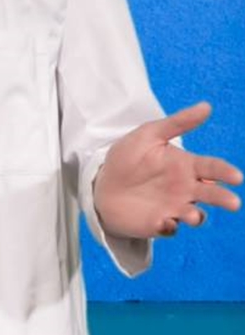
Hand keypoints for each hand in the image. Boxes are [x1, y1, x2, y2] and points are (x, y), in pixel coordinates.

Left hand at [93, 101, 241, 239]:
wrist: (103, 183)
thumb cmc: (129, 157)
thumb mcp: (149, 134)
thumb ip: (177, 123)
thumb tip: (207, 106)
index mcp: (186, 166)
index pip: (212, 168)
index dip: (225, 172)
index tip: (236, 176)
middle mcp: (186, 189)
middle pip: (211, 194)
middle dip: (223, 198)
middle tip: (232, 202)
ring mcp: (174, 208)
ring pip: (194, 215)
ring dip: (196, 216)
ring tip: (192, 215)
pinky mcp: (158, 224)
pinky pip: (168, 229)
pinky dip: (169, 227)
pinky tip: (163, 222)